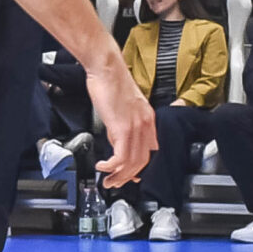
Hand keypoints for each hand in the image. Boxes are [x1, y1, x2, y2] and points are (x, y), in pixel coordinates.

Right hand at [89, 63, 157, 189]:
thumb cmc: (111, 81)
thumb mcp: (120, 107)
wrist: (107, 68)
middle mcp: (145, 124)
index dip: (140, 166)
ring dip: (118, 176)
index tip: (131, 175)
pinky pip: (121, 156)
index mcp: (147, 119)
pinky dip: (111, 166)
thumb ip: (120, 124)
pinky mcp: (123, 128)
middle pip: (142, 160)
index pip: (149, 150)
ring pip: (132, 162)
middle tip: (115, 183)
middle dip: (128, 176)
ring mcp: (136, 127)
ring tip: (108, 181)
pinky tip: (103, 167)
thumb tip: (115, 140)